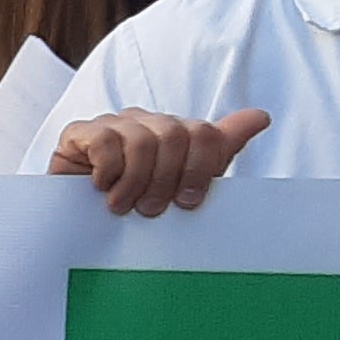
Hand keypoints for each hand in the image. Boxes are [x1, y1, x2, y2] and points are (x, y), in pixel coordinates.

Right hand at [49, 107, 268, 215]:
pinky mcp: (80, 133)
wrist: (78, 223)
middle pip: (176, 135)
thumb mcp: (183, 185)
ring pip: (142, 140)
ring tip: (124, 206)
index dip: (201, 169)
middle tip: (151, 209)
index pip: (204, 133)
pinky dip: (108, 172)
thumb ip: (220, 149)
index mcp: (175, 133)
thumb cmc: (134, 206)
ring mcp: (113, 124)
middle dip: (167, 179)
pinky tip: (102, 188)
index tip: (188, 202)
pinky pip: (105, 142)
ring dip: (136, 181)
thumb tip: (261, 116)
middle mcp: (147, 123)